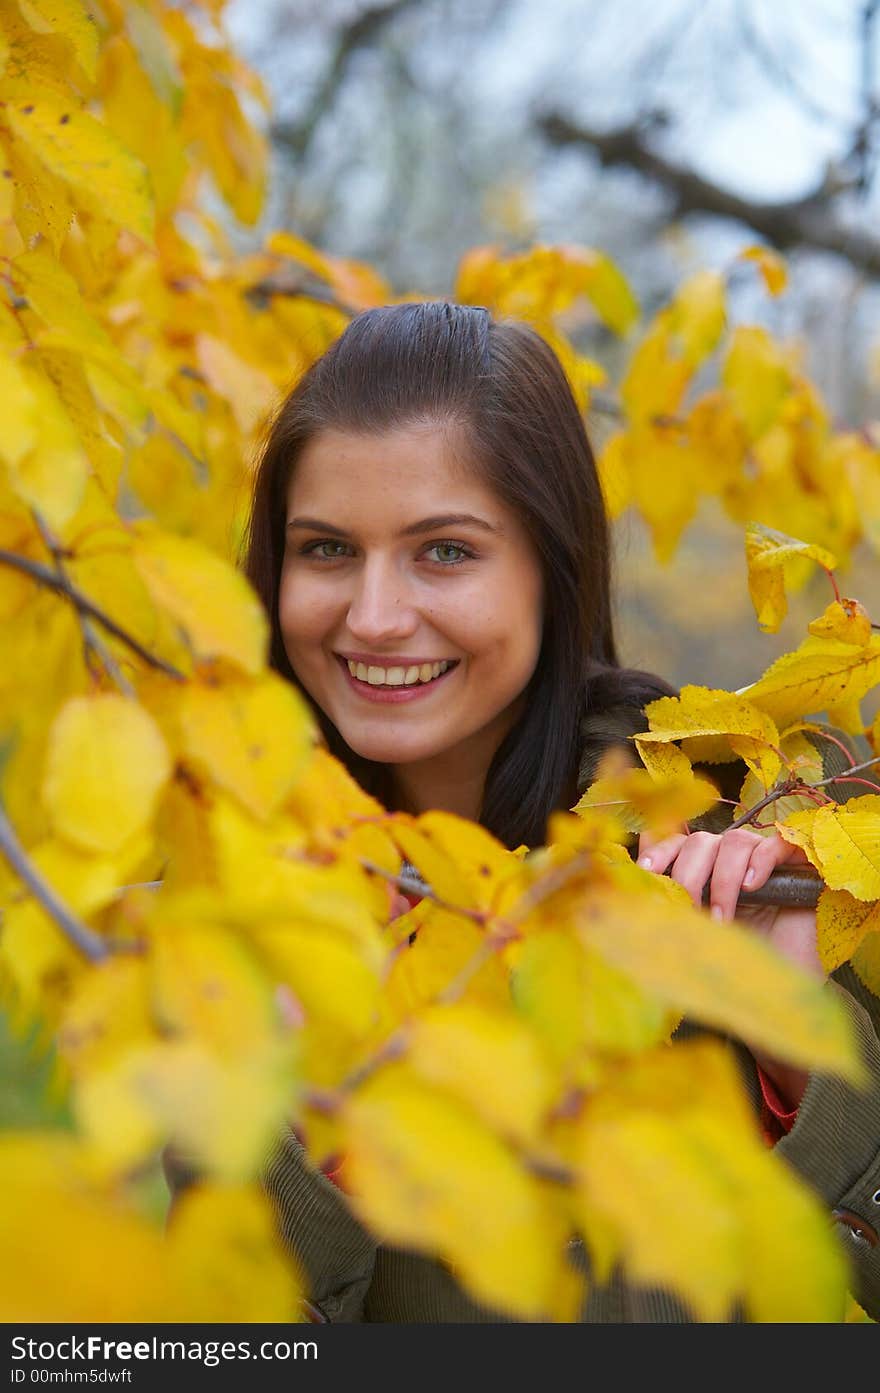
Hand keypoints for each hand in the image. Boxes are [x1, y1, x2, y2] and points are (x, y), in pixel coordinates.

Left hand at [637, 824, 825, 1109]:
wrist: (781, 992)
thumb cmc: (733, 966)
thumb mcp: (690, 937)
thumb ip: (664, 913)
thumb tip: (615, 897)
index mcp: (701, 870)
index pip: (676, 842)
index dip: (659, 850)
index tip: (646, 872)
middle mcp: (728, 859)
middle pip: (700, 841)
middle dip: (689, 874)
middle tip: (689, 908)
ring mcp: (762, 859)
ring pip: (735, 842)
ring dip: (723, 879)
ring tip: (722, 918)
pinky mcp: (797, 866)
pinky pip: (777, 844)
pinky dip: (762, 859)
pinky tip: (753, 885)